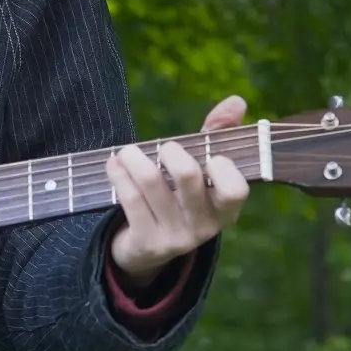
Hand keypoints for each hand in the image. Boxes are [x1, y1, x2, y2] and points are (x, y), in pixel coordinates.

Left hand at [107, 95, 249, 282]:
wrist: (147, 249)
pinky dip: (118, 174)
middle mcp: (204, 227)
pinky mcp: (147, 243)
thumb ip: (218, 134)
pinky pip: (129, 197)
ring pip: (150, 181)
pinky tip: (113, 165)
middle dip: (170, 151)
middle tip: (163, 148)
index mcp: (225, 210)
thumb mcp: (201, 169)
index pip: (235, 190)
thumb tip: (237, 101)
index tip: (209, 157)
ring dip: (133, 157)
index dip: (222, 168)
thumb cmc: (180, 197)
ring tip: (127, 152)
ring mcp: (175, 237)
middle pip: (188, 175)